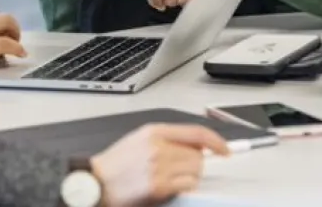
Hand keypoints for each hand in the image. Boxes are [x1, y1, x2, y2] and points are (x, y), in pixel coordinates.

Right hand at [91, 124, 228, 206]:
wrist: (96, 182)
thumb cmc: (116, 164)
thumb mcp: (140, 139)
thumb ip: (168, 138)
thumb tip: (197, 144)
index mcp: (154, 132)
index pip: (196, 132)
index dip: (215, 141)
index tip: (224, 150)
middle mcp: (158, 147)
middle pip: (198, 155)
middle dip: (194, 164)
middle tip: (179, 170)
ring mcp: (158, 168)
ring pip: (195, 171)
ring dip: (189, 177)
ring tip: (170, 179)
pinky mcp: (157, 187)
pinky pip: (186, 186)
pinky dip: (182, 188)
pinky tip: (168, 188)